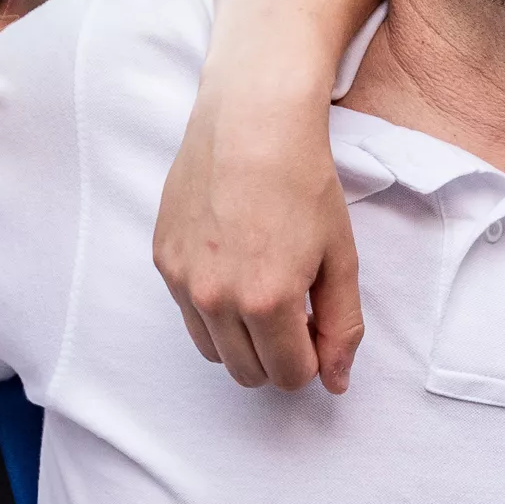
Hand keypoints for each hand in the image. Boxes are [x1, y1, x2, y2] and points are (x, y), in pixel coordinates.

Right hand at [155, 69, 363, 391]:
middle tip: (295, 313)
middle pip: (248, 374)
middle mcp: (217, 299)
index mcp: (268, 302)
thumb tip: (336, 382)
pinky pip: (189, 313)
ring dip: (243, 339)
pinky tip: (235, 264)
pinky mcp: (163, 260)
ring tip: (263, 289)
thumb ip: (341, 326)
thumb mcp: (340, 257)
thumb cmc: (303, 182)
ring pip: (214, 351)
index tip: (317, 330)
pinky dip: (214, 308)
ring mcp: (184, 281)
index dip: (312, 361)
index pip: (290, 376)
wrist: (251, 121)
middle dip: (277, 357)